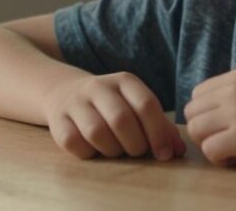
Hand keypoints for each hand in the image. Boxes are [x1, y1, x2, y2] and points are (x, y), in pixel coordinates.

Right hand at [43, 72, 185, 160]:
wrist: (63, 92)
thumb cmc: (111, 105)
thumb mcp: (136, 106)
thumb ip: (160, 126)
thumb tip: (179, 150)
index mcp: (124, 80)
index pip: (146, 104)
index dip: (158, 133)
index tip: (165, 154)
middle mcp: (98, 87)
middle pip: (121, 119)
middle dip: (135, 144)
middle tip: (137, 152)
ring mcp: (75, 102)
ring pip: (97, 132)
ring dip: (112, 150)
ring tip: (116, 150)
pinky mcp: (57, 120)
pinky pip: (74, 142)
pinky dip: (88, 152)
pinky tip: (94, 150)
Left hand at [184, 68, 235, 169]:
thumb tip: (215, 116)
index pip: (198, 95)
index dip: (208, 116)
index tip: (228, 127)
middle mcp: (234, 89)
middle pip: (191, 113)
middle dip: (204, 132)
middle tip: (229, 142)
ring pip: (195, 131)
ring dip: (210, 145)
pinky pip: (210, 150)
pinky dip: (220, 160)